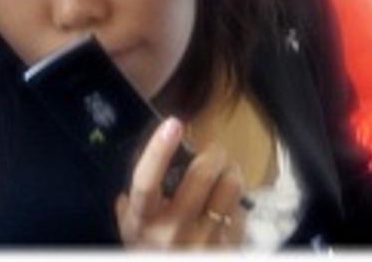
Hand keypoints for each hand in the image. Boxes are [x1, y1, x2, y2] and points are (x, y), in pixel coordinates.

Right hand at [116, 117, 247, 247]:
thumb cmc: (149, 252)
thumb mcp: (130, 230)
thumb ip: (133, 197)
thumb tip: (145, 157)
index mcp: (143, 221)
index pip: (147, 181)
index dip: (159, 150)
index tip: (173, 122)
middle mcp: (173, 230)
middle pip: (202, 174)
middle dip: (213, 151)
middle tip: (213, 149)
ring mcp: (205, 241)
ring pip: (231, 185)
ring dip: (231, 170)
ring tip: (226, 171)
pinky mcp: (229, 247)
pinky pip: (241, 208)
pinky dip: (236, 200)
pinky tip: (226, 206)